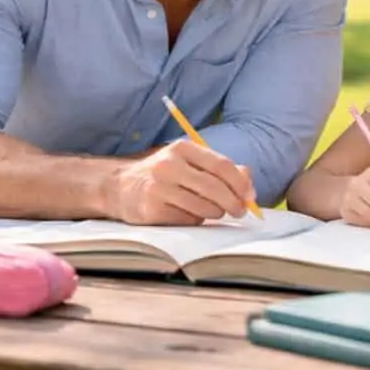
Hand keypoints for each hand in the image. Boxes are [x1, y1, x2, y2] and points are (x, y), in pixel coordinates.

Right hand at [102, 139, 255, 225]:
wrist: (120, 187)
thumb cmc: (165, 175)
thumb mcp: (189, 162)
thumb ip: (220, 169)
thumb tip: (248, 184)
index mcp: (182, 148)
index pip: (222, 165)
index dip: (240, 183)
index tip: (250, 195)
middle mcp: (169, 165)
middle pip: (215, 187)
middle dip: (234, 203)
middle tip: (240, 211)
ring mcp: (159, 188)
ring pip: (204, 207)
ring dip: (215, 213)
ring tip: (211, 211)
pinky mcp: (152, 210)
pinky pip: (188, 220)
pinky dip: (195, 220)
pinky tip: (187, 213)